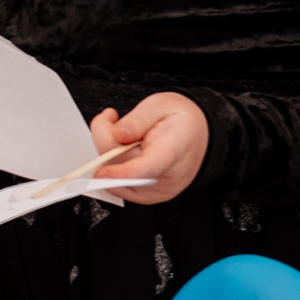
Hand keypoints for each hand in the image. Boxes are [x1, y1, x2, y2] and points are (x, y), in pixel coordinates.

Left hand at [89, 94, 207, 203]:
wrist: (198, 134)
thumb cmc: (181, 121)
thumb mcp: (160, 105)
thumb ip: (137, 119)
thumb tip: (118, 134)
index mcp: (172, 152)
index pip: (146, 169)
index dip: (121, 173)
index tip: (102, 173)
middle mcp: (165, 178)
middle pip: (121, 167)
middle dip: (107, 141)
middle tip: (115, 120)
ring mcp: (156, 190)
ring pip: (113, 177)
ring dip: (109, 154)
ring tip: (126, 135)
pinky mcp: (146, 195)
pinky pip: (116, 184)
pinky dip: (113, 166)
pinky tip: (124, 149)